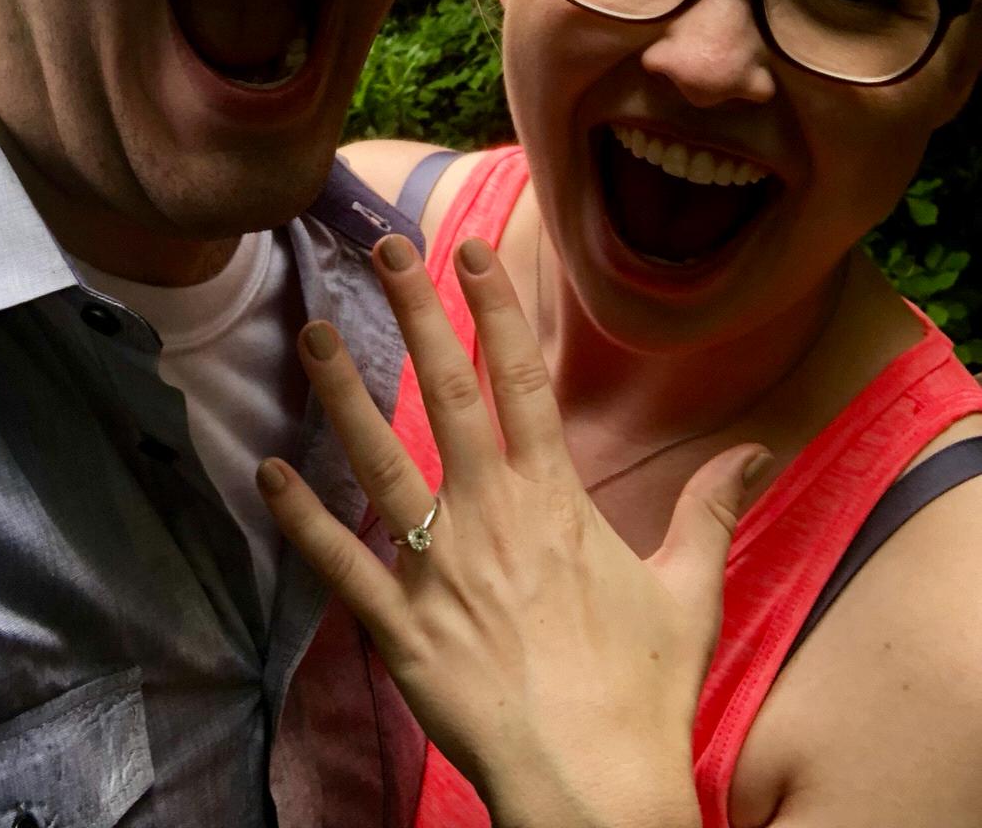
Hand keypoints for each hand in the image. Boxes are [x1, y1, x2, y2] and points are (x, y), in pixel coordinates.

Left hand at [257, 233, 770, 827]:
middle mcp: (491, 518)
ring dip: (344, 395)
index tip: (471, 250)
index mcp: (555, 502)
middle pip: (446, 395)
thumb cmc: (644, 694)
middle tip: (384, 249)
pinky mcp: (402, 628)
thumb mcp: (689, 592)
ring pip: (382, 462)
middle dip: (414, 315)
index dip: (496, 310)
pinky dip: (302, 520)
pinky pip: (343, 564)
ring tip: (312, 333)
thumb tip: (756, 451)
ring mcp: (441, 570)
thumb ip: (710, 512)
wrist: (596, 788)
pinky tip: (267, 470)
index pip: (521, 381)